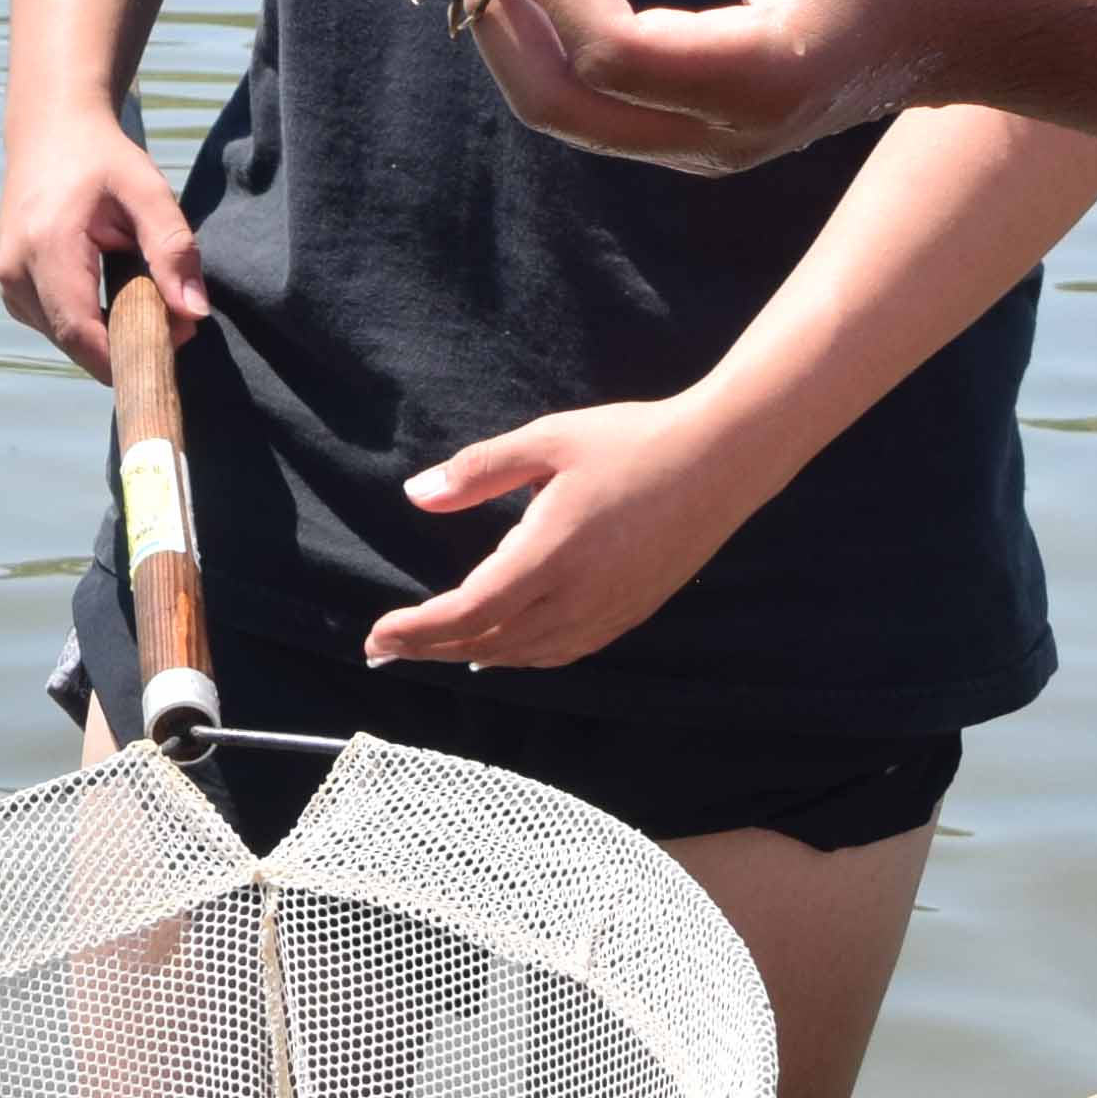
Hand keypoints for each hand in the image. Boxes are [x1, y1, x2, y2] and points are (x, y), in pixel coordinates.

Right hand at [0, 101, 201, 376]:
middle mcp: (15, 269)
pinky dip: (88, 325)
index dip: (126, 354)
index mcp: (46, 245)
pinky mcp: (10, 286)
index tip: (172, 348)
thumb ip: (173, 249)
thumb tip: (194, 313)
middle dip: (125, 346)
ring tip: (148, 303)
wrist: (50, 130)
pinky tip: (114, 299)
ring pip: (63, 339)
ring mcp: (6, 280)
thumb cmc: (101, 157)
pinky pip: (52, 325)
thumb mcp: (147, 190)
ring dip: (107, 337)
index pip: (80, 331)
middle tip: (174, 325)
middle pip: (73, 341)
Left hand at [368, 392, 772, 671]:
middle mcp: (576, 599)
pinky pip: (561, 653)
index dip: (416, 631)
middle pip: (488, 643)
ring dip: (474, 654)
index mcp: (549, 557)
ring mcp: (606, 614)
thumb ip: (477, 472)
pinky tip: (505, 648)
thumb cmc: (631, 441)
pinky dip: (522, 657)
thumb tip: (415, 496)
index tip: (375, 637)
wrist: (721, 461)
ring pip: (526, 656)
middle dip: (430, 649)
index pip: (466, 613)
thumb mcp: (547, 440)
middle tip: (384, 650)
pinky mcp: (629, 615)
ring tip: (434, 648)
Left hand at [471, 0, 978, 174]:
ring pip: (571, 114)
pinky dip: (565, 43)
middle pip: (560, 106)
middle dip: (506, 18)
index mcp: (751, 81)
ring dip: (527, 31)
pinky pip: (602, 106)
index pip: (605, 52)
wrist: (973, 23)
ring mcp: (708, 150)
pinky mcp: (702, 138)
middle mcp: (720, 137)